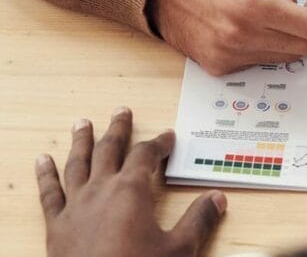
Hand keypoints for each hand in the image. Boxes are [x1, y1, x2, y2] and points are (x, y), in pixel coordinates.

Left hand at [35, 107, 226, 256]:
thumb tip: (217, 199)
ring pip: (78, 164)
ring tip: (82, 123)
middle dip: (118, 129)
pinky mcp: (56, 226)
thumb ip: (198, 220)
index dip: (159, 143)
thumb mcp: (179, 249)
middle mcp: (101, 191)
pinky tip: (42, 161)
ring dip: (82, 141)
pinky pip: (50, 193)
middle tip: (122, 112)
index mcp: (131, 191)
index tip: (168, 137)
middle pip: (110, 150)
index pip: (147, 155)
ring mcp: (75, 207)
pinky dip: (46, 175)